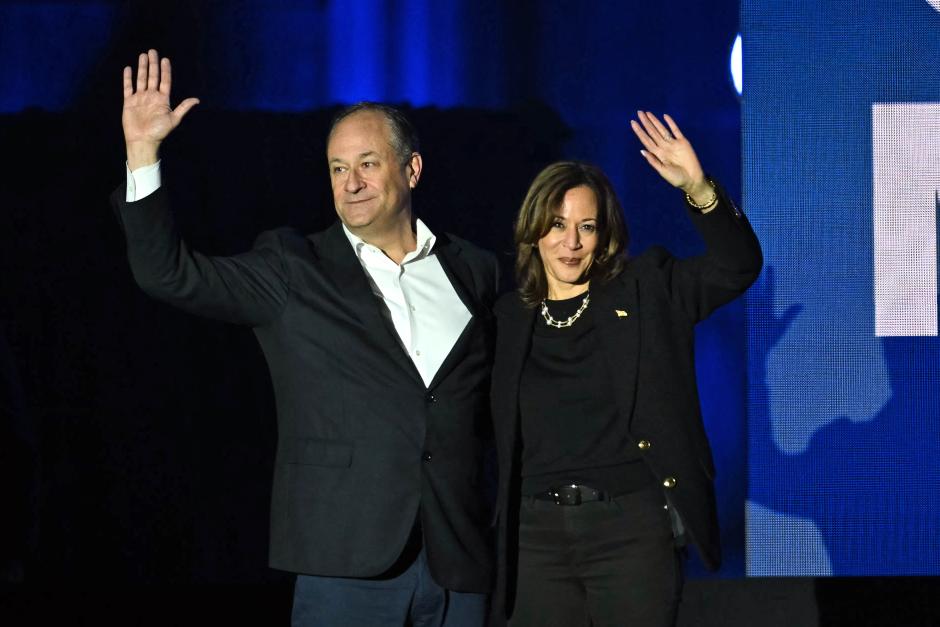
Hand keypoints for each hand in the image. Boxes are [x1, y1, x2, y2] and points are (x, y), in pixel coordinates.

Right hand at [122, 49, 199, 168]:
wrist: (143, 140)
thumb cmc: (159, 132)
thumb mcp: (174, 119)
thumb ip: (183, 108)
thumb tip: (197, 100)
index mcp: (162, 99)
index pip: (165, 81)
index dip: (165, 70)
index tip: (165, 59)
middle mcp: (151, 96)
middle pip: (152, 76)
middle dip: (153, 64)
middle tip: (152, 51)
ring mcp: (140, 98)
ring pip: (141, 79)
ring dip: (141, 67)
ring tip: (142, 56)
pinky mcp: (129, 102)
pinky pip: (128, 87)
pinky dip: (128, 78)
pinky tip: (128, 69)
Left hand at [630, 111, 710, 200]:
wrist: (692, 180)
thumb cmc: (676, 178)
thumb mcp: (663, 171)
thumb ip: (653, 161)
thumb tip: (642, 151)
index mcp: (658, 154)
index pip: (646, 140)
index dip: (639, 131)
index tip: (633, 123)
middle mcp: (664, 147)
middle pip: (653, 132)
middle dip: (646, 123)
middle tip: (639, 112)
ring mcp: (673, 144)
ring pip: (662, 129)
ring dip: (655, 121)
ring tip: (647, 113)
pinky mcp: (683, 142)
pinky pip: (676, 131)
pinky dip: (671, 123)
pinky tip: (665, 116)